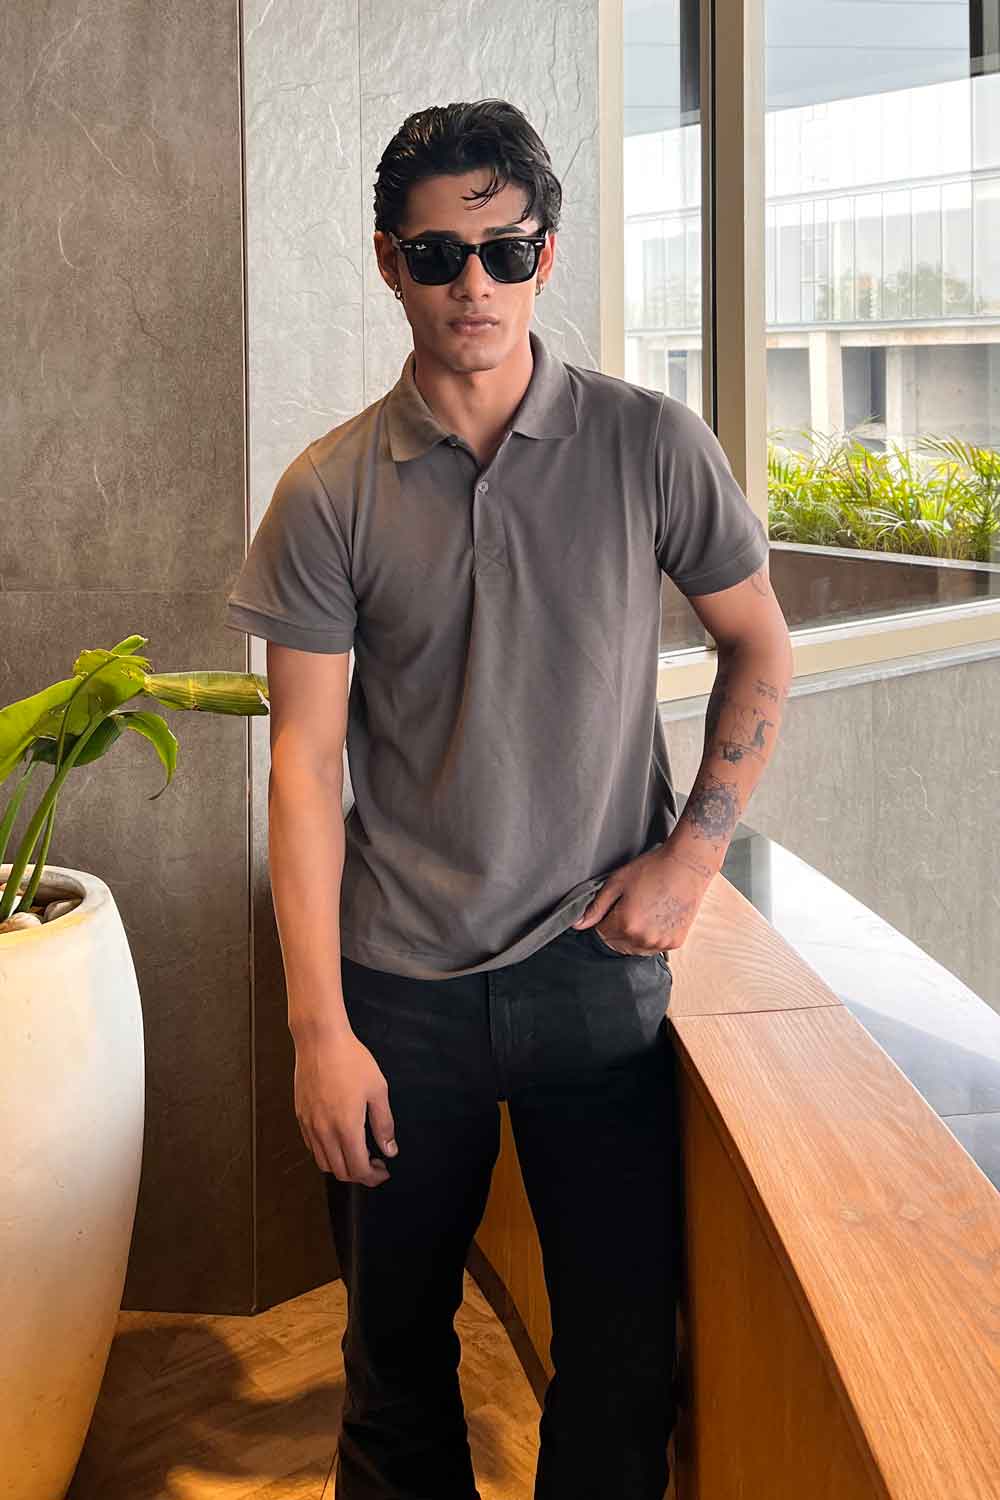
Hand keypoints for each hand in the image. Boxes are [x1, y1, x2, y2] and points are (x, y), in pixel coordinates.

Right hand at [293, 1027, 397, 1187]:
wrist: (320, 1040)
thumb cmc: (351, 1060)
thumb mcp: (378, 1090)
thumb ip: (384, 1124)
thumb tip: (389, 1149)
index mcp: (346, 1126)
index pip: (358, 1169)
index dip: (373, 1177)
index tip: (383, 1171)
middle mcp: (324, 1131)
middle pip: (340, 1172)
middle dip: (360, 1175)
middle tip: (374, 1163)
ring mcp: (309, 1124)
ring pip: (323, 1162)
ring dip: (342, 1165)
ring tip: (357, 1153)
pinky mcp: (300, 1115)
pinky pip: (312, 1146)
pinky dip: (326, 1152)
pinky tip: (339, 1139)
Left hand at [571, 844, 711, 956]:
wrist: (687, 865)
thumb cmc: (652, 869)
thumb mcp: (617, 883)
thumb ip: (596, 908)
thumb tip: (577, 925)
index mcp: (625, 924)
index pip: (601, 936)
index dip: (602, 922)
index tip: (611, 909)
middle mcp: (643, 939)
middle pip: (617, 946)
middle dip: (616, 931)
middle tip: (628, 907)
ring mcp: (660, 943)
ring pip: (634, 949)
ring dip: (632, 937)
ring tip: (642, 911)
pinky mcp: (675, 942)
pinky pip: (653, 948)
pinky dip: (649, 938)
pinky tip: (655, 917)